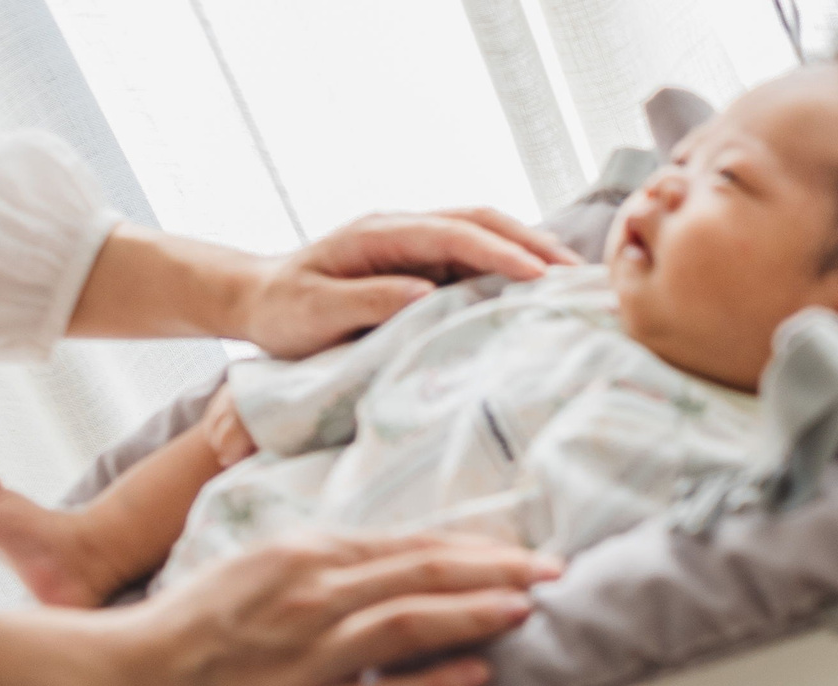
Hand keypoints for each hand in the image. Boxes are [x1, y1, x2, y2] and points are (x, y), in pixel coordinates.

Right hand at [0, 532, 558, 685]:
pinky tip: (478, 676)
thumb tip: (408, 566)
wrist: (127, 678)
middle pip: (421, 574)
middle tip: (554, 572)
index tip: (525, 553)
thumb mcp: (265, 571)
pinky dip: (435, 684)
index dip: (477, 549)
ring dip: (476, 615)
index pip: (410, 546)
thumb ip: (334, 567)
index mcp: (303, 557)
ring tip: (526, 611)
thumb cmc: (199, 628)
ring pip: (408, 622)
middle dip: (497, 572)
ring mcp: (307, 656)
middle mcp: (310, 596)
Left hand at [238, 209, 581, 357]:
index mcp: (379, 234)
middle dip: (532, 243)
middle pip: (481, 221)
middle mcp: (404, 230)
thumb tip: (425, 295)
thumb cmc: (284, 312)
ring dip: (530, 251)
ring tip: (574, 279)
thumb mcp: (316, 311)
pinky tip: (542, 289)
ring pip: (485, 235)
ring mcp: (416, 245)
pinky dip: (514, 268)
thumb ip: (369, 300)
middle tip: (578, 272)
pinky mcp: (424, 266)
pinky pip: (477, 259)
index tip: (540, 276)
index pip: (452, 233)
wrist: (259, 301)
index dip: (499, 252)